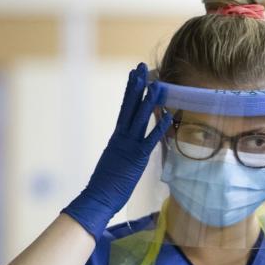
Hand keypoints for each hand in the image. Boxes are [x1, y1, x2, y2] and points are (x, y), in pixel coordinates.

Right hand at [62, 63, 172, 236]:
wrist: (97, 197)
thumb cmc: (106, 185)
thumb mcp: (115, 161)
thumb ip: (121, 150)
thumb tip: (126, 146)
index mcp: (117, 137)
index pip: (125, 109)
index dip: (131, 91)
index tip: (134, 75)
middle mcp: (122, 137)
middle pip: (130, 106)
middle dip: (137, 86)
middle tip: (141, 67)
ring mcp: (128, 146)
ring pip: (140, 118)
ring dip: (149, 100)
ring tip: (156, 84)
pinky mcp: (136, 158)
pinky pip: (150, 140)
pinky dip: (159, 127)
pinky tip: (167, 115)